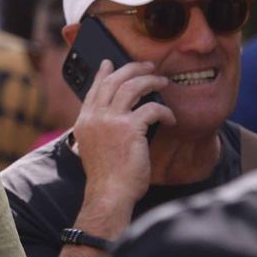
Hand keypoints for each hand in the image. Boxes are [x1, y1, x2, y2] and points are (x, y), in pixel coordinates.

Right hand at [69, 60, 171, 208]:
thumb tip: (114, 117)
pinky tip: (171, 119)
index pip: (94, 89)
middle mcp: (95, 116)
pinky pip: (152, 108)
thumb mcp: (93, 148)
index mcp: (84, 121)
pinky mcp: (130, 129)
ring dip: (151, 81)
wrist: (109, 194)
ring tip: (163, 82)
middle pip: (114, 80)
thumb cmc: (106, 177)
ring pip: (133, 87)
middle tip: (147, 66)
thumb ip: (99, 129)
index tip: (109, 63)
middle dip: (133, 69)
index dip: (103, 73)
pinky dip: (165, 111)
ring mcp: (111, 121)